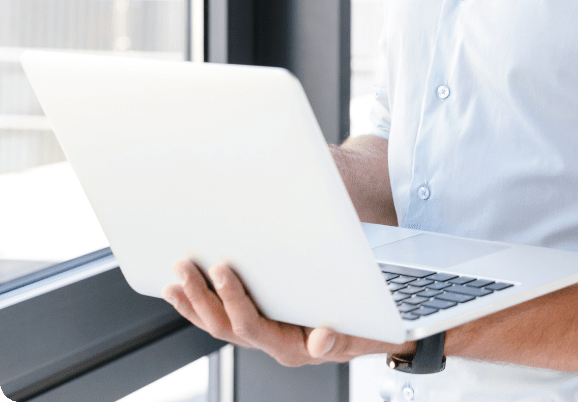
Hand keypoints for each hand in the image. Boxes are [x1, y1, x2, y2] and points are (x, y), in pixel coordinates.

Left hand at [162, 260, 407, 365]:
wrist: (366, 335)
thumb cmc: (363, 329)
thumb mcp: (359, 334)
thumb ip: (339, 338)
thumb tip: (320, 338)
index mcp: (290, 347)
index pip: (252, 326)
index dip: (234, 299)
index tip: (222, 270)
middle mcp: (269, 344)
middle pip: (224, 326)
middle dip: (202, 296)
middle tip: (186, 267)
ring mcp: (258, 336)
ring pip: (216, 325)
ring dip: (192, 301)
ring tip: (175, 276)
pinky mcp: (254, 325)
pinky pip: (219, 319)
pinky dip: (197, 305)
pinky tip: (181, 290)